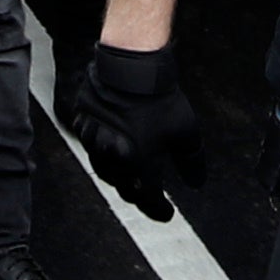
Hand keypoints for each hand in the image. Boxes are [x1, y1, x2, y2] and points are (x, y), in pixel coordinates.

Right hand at [72, 35, 201, 221]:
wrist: (131, 65)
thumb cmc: (160, 98)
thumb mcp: (187, 132)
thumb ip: (192, 162)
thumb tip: (196, 183)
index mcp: (141, 164)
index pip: (150, 199)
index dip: (160, 210)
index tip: (167, 214)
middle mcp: (116, 158)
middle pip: (125, 189)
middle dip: (138, 196)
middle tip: (147, 195)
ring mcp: (96, 141)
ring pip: (105, 171)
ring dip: (119, 178)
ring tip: (130, 175)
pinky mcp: (83, 124)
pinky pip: (90, 148)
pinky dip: (101, 155)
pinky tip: (110, 150)